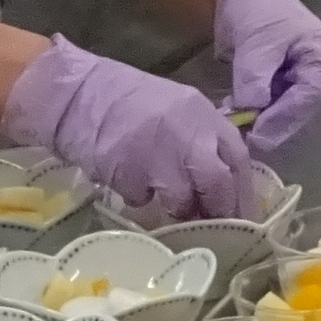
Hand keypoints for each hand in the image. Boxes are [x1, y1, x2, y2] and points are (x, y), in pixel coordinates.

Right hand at [0, 37, 254, 223]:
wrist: (76, 93)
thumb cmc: (128, 103)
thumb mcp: (177, 113)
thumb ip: (201, 143)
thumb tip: (220, 186)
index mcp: (204, 115)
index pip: (238, 160)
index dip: (242, 192)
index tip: (243, 217)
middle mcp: (188, 133)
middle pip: (218, 185)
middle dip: (217, 210)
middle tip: (212, 227)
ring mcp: (159, 153)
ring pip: (182, 199)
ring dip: (176, 208)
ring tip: (161, 200)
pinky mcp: (129, 171)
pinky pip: (143, 199)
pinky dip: (140, 199)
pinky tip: (128, 182)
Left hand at [212, 0, 320, 150]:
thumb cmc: (258, 8)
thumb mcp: (256, 41)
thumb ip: (255, 77)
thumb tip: (252, 110)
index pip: (308, 96)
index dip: (283, 119)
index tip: (257, 134)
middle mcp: (320, 71)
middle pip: (300, 109)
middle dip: (271, 124)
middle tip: (243, 137)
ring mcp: (302, 78)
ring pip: (284, 111)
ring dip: (259, 119)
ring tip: (232, 120)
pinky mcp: (284, 83)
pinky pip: (272, 104)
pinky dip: (253, 110)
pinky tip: (232, 109)